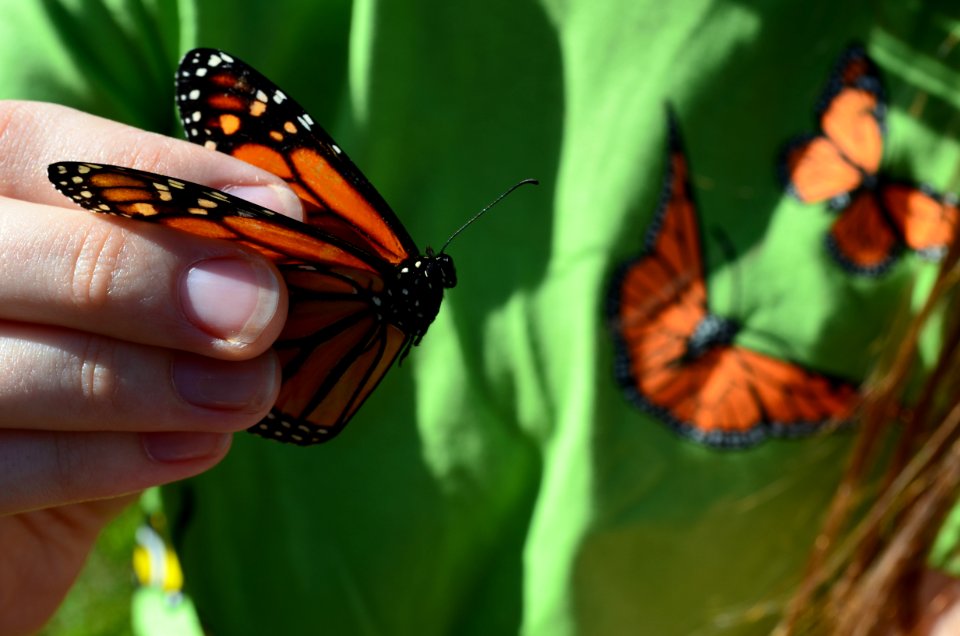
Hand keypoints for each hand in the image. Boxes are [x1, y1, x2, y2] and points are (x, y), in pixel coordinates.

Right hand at [0, 101, 299, 633]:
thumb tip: (270, 231)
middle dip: (153, 283)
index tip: (273, 209)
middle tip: (262, 318)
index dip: (159, 174)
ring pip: (10, 371)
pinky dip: (116, 459)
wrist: (22, 527)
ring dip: (152, 384)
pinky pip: (7, 469)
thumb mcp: (137, 314)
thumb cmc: (90, 391)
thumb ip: (183, 264)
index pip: (31, 148)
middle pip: (10, 255)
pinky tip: (202, 446)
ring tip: (250, 393)